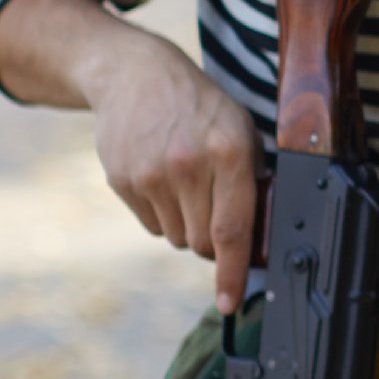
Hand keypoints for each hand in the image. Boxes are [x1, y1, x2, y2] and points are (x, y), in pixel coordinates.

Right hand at [84, 23, 266, 303]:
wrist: (136, 76)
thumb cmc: (201, 109)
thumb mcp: (241, 131)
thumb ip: (251, 182)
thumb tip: (256, 239)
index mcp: (228, 153)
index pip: (233, 228)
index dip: (232, 271)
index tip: (229, 301)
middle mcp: (188, 166)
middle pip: (204, 241)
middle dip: (215, 240)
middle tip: (216, 209)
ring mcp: (150, 175)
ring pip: (178, 237)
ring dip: (188, 224)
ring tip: (188, 184)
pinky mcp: (122, 180)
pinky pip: (152, 226)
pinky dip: (163, 214)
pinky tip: (163, 180)